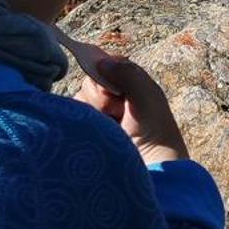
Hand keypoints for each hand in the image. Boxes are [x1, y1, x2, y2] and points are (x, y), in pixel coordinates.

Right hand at [57, 34, 188, 165]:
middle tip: (117, 111)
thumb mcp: (147, 98)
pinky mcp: (88, 128)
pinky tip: (97, 131)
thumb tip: (101, 62)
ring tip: (110, 125)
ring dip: (94, 109)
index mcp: (132, 84)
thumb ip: (129, 75)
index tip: (115, 88)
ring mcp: (100, 113)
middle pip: (91, 80)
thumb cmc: (155, 132)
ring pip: (81, 97)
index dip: (107, 71)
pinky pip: (73, 113)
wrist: (150, 167)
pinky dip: (83, 119)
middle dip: (101, 94)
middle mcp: (114, 96)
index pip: (108, 64)